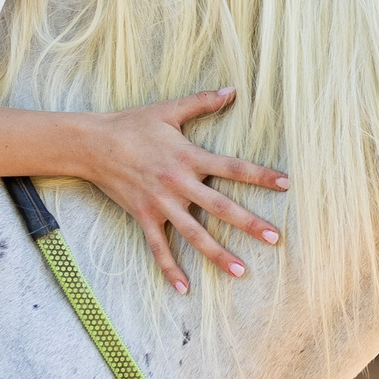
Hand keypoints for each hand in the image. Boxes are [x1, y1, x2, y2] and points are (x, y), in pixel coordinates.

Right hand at [75, 89, 287, 294]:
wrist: (93, 145)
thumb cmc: (132, 124)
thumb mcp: (168, 110)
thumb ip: (202, 101)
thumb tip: (232, 89)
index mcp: (189, 157)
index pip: (233, 167)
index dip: (261, 176)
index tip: (286, 184)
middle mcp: (178, 184)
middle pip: (221, 207)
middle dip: (249, 223)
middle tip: (275, 238)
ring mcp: (161, 204)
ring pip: (194, 234)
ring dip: (218, 254)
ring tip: (241, 271)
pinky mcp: (143, 217)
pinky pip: (158, 248)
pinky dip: (169, 269)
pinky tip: (183, 289)